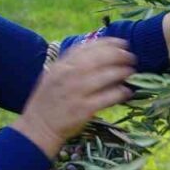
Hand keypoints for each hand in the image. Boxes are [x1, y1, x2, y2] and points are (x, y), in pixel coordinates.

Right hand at [10, 37, 136, 158]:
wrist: (38, 127)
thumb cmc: (48, 100)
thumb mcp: (55, 75)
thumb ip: (73, 64)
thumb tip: (100, 53)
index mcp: (61, 65)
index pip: (88, 47)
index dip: (109, 43)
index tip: (122, 43)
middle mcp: (69, 75)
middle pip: (100, 58)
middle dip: (120, 55)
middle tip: (131, 58)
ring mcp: (76, 92)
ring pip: (106, 76)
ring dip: (123, 72)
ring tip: (131, 72)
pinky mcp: (84, 109)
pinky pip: (108, 97)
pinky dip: (121, 93)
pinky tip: (127, 92)